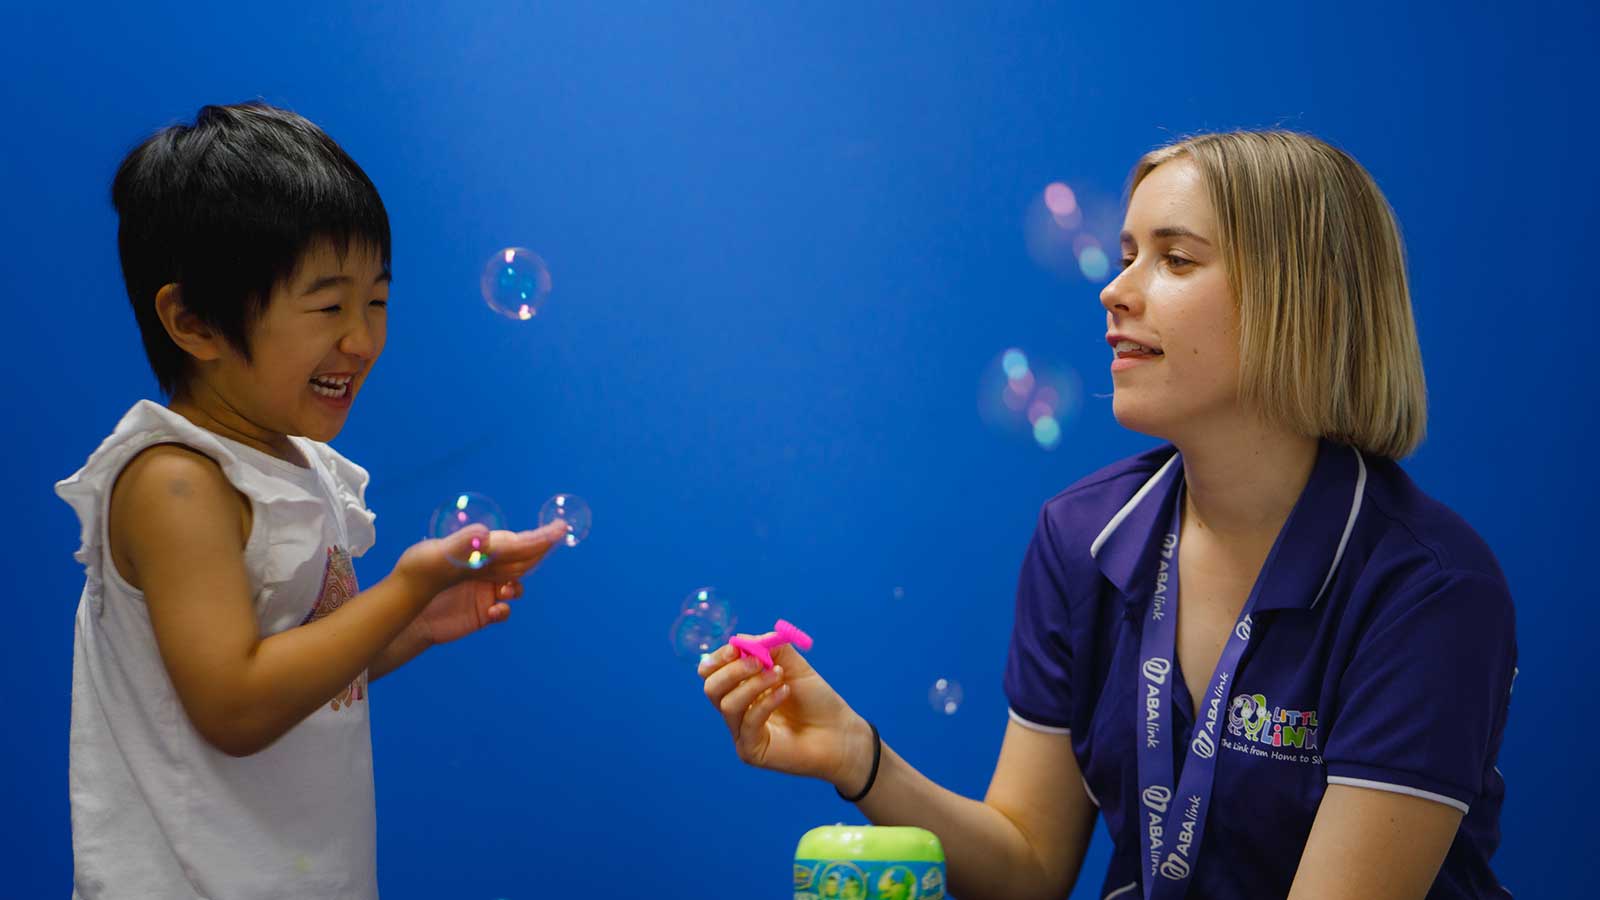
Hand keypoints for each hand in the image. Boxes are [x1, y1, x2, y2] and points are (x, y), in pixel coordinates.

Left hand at [394, 520, 567, 616]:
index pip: (514, 542)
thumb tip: (487, 535)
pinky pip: (504, 609)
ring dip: (516, 587)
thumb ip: (462, 546)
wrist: (404, 611)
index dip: (538, 537)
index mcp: (480, 549)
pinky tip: (494, 610)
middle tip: (551, 550)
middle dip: (537, 556)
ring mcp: (486, 589)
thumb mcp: (435, 555)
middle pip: (521, 560)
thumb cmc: (416, 573)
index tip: (559, 529)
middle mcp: (487, 567)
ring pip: (516, 584)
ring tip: (504, 592)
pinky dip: (504, 609)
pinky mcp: (482, 611)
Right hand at [698, 637, 870, 790]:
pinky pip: (748, 722)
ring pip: (727, 704)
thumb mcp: (794, 665)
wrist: (839, 732)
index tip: (736, 648)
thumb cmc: (816, 699)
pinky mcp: (750, 751)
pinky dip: (765, 702)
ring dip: (753, 684)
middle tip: (759, 662)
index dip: (719, 658)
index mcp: (741, 687)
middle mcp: (737, 709)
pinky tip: (785, 692)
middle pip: (711, 687)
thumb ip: (770, 648)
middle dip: (732, 670)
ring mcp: (742, 732)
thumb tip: (742, 639)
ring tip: (779, 675)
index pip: (712, 671)